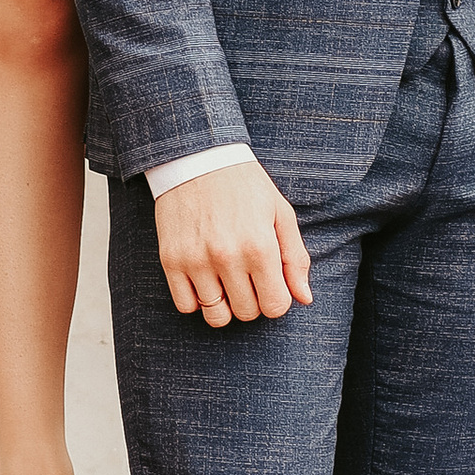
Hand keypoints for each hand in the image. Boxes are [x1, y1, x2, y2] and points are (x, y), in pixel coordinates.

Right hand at [155, 163, 314, 325]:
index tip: (271, 285)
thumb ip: (295, 258)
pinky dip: (197, 300)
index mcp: (260, 246)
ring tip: (227, 282)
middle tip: (249, 278)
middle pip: (246, 312)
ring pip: (215, 316)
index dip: (277, 300)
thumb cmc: (245, 185)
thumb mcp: (280, 213)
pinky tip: (205, 279)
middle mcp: (227, 257)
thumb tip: (304, 298)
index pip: (275, 306)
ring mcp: (196, 260)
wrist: (197, 158)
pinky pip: (186, 305)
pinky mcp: (171, 260)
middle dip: (253, 301)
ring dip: (225, 305)